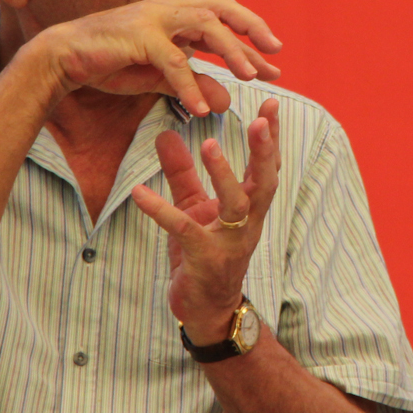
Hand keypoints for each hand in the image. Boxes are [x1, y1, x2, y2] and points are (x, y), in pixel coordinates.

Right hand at [26, 0, 281, 116]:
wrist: (62, 59)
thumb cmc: (109, 64)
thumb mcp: (158, 79)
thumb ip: (192, 85)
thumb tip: (226, 101)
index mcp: (175, 15)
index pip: (223, 20)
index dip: (250, 41)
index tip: (274, 64)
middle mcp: (168, 10)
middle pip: (222, 6)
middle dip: (251, 27)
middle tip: (275, 52)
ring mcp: (153, 19)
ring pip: (204, 24)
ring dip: (229, 50)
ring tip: (249, 78)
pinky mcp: (137, 36)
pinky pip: (172, 61)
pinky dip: (189, 85)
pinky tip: (202, 109)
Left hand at [132, 100, 280, 343]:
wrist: (207, 308)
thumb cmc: (205, 252)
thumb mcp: (194, 206)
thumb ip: (182, 172)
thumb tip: (165, 135)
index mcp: (250, 208)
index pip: (267, 167)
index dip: (271, 137)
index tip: (273, 104)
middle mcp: (247, 223)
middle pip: (265, 183)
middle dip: (265, 152)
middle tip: (261, 120)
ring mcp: (229, 243)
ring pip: (235, 205)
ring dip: (224, 175)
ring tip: (210, 145)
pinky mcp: (203, 259)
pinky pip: (184, 230)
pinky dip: (161, 211)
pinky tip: (140, 193)